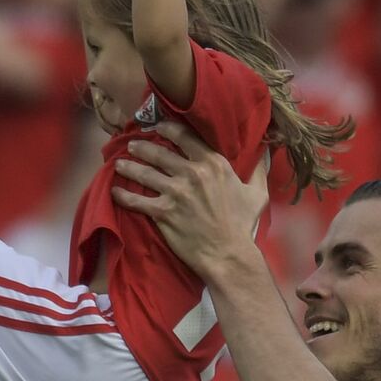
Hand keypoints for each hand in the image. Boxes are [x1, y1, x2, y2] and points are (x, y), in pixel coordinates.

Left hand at [109, 120, 268, 277]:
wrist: (228, 254)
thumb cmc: (242, 224)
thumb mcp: (256, 193)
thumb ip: (258, 169)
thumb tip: (266, 149)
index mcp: (213, 164)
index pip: (185, 136)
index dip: (167, 128)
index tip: (157, 126)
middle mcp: (192, 173)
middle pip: (159, 152)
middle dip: (142, 146)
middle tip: (132, 144)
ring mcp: (175, 192)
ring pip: (144, 173)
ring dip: (128, 167)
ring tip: (119, 164)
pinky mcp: (162, 212)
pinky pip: (136, 200)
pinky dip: (122, 196)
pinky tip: (114, 192)